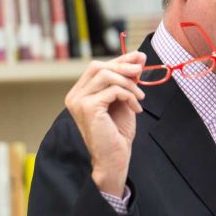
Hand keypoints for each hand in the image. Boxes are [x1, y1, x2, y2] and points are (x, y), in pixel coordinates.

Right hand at [65, 51, 146, 195]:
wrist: (114, 159)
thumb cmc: (117, 132)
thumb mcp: (124, 99)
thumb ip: (127, 79)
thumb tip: (139, 56)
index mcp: (80, 93)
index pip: (98, 67)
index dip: (120, 60)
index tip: (139, 58)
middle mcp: (75, 95)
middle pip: (99, 66)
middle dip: (123, 66)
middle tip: (141, 73)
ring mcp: (79, 101)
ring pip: (106, 75)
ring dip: (128, 83)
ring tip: (140, 97)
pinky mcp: (88, 108)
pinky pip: (113, 90)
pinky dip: (129, 96)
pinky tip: (136, 108)